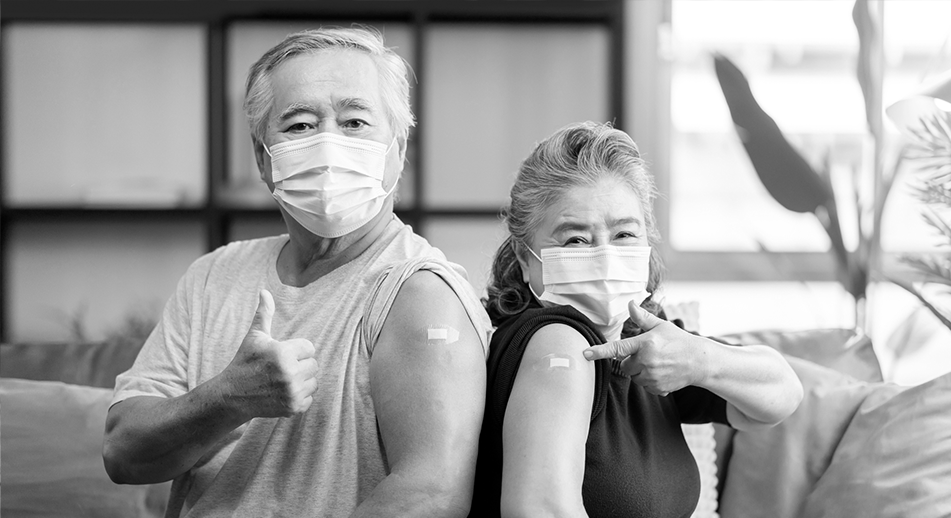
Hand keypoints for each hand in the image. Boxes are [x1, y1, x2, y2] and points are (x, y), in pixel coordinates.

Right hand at [222, 290, 318, 417]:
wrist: (232, 396)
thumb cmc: (245, 363)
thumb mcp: (254, 337)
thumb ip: (264, 314)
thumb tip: (265, 291)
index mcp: (283, 353)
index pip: (309, 347)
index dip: (296, 350)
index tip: (281, 355)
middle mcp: (290, 373)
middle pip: (313, 365)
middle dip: (300, 365)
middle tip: (280, 369)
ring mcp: (292, 392)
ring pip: (313, 382)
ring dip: (302, 381)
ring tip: (281, 381)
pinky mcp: (293, 408)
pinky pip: (310, 398)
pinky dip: (300, 397)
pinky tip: (283, 393)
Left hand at [583, 300, 707, 395]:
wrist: (700, 361)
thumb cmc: (679, 341)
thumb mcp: (661, 326)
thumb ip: (642, 318)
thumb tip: (630, 304)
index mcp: (645, 343)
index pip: (617, 349)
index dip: (599, 351)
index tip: (585, 354)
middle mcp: (647, 361)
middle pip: (625, 366)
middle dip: (632, 361)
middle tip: (649, 355)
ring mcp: (652, 376)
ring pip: (635, 377)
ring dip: (641, 372)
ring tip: (658, 363)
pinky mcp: (658, 388)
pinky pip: (645, 386)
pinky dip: (651, 381)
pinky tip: (663, 372)